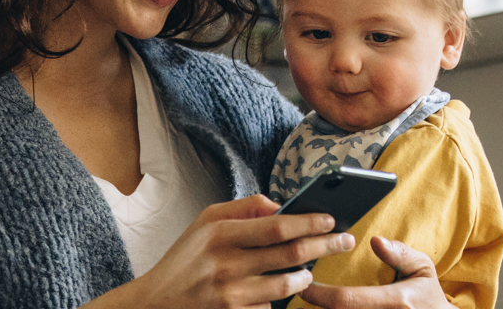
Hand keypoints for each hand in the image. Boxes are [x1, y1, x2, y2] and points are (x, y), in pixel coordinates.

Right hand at [92, 195, 355, 307]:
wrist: (157, 302)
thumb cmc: (185, 259)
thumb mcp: (204, 222)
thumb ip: (243, 208)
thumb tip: (281, 204)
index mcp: (220, 233)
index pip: (277, 225)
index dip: (310, 221)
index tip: (331, 218)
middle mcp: (226, 263)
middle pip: (291, 253)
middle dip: (325, 245)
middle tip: (345, 240)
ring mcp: (231, 293)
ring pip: (289, 283)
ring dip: (307, 275)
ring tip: (311, 270)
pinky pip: (271, 304)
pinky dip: (281, 296)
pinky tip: (283, 289)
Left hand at [298, 237, 454, 308]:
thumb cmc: (426, 295)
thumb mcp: (422, 269)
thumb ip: (400, 255)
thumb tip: (376, 241)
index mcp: (396, 301)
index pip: (346, 300)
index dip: (319, 295)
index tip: (304, 286)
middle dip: (315, 307)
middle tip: (299, 294)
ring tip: (309, 304)